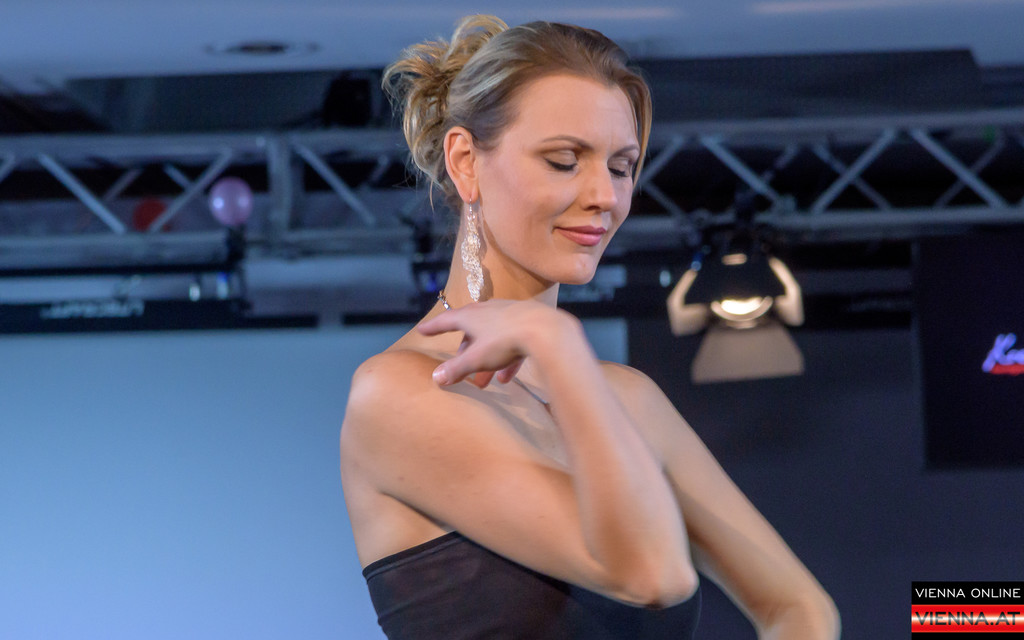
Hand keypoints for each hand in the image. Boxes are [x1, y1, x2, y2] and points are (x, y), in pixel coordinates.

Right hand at [417, 299, 566, 388]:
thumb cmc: (505, 341)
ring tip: (484, 380)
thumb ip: (456, 369)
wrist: (545, 330)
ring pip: (492, 337)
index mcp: (471, 316)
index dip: (433, 327)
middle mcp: (488, 310)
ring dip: (486, 358)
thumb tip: (435, 378)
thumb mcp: (477, 358)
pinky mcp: (528, 322)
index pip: (446, 321)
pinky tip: (506, 378)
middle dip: (465, 349)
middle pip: (471, 329)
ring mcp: (509, 314)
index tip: (422, 331)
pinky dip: (506, 358)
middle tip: (460, 364)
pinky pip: (512, 342)